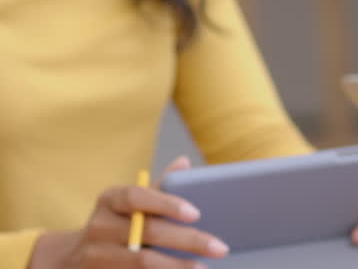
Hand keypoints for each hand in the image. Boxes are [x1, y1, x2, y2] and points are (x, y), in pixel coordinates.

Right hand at [28, 158, 227, 268]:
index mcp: (109, 200)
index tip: (196, 213)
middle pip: (147, 233)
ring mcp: (95, 256)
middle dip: (188, 241)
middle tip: (220, 248)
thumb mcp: (131, 203)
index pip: (136, 196)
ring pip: (141, 263)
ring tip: (204, 268)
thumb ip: (159, 188)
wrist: (72, 259)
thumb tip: (184, 163)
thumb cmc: (117, 224)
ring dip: (177, 267)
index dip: (166, 203)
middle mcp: (99, 227)